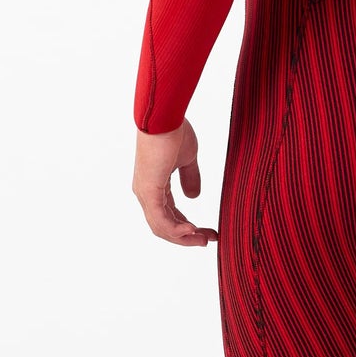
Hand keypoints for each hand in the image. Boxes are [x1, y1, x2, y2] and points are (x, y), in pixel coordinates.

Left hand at [132, 118, 218, 246]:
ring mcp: (145, 193)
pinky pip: (161, 220)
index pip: (170, 215)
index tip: (210, 231)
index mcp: (154, 185)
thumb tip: (194, 197)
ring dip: (184, 237)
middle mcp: (146, 193)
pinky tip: (192, 230)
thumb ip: (190, 178)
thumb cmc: (173, 130)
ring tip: (204, 239)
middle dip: (188, 237)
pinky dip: (176, 230)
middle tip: (209, 240)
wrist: (164, 116)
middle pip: (165, 226)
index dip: (189, 227)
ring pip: (162, 227)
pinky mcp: (149, 191)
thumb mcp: (187, 158)